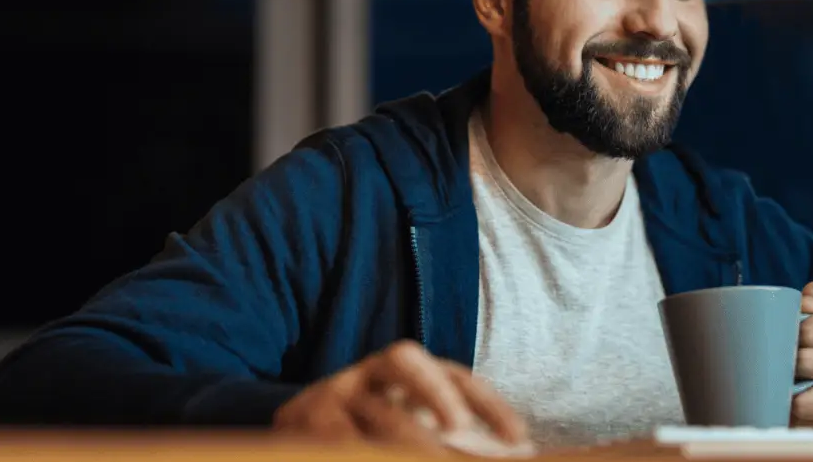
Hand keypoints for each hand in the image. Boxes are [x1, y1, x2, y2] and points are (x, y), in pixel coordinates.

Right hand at [273, 340, 528, 451]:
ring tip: (430, 459)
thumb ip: (449, 443)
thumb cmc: (369, 434)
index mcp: (409, 372)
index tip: (519, 440)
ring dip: (406, 439)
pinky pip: (338, 438)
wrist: (292, 431)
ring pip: (374, 408)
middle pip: (404, 360)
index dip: (488, 403)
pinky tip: (372, 458)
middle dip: (436, 393)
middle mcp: (371, 371)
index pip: (455, 374)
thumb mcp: (408, 431)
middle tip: (460, 432)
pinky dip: (361, 451)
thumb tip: (512, 457)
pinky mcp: (300, 418)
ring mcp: (335, 391)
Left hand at [793, 282, 812, 428]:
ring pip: (803, 401)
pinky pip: (809, 426)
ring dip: (786, 394)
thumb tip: (800, 301)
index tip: (785, 338)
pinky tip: (795, 408)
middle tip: (779, 362)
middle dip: (785, 363)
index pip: (811, 328)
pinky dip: (795, 419)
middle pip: (805, 362)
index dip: (789, 333)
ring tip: (784, 385)